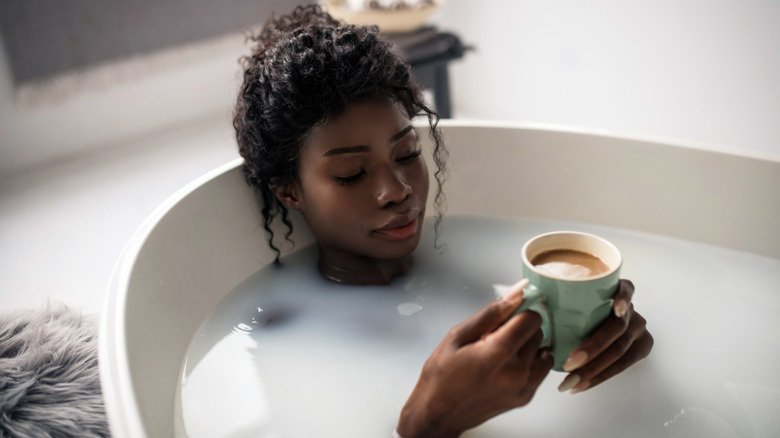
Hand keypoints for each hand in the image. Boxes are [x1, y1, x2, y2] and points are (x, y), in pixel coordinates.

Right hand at [396, 279, 553, 437]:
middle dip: (520, 328)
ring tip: (502, 350)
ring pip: (543, 351)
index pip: (531, 318)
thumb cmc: (441, 377)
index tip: (509, 312)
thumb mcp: (457, 337)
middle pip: (538, 333)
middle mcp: (515, 372)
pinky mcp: (524, 397)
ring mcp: (522, 387)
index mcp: (498, 353)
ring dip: (527, 345)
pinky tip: (507, 364)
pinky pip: (540, 370)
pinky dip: (529, 363)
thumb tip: (514, 294)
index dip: (519, 311)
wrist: (437, 414)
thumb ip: (490, 314)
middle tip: (496, 335)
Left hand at [557, 279, 653, 393]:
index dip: (622, 298)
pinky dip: (599, 377)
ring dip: (593, 369)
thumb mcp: (573, 301)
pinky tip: (580, 385)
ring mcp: (638, 328)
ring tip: (570, 380)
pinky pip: (622, 366)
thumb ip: (562, 300)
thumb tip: (530, 300)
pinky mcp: (641, 347)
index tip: (615, 308)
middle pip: (617, 328)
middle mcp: (631, 309)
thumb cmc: (578, 311)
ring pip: (620, 350)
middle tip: (569, 363)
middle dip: (593, 348)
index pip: (625, 289)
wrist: (596, 325)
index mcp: (616, 291)